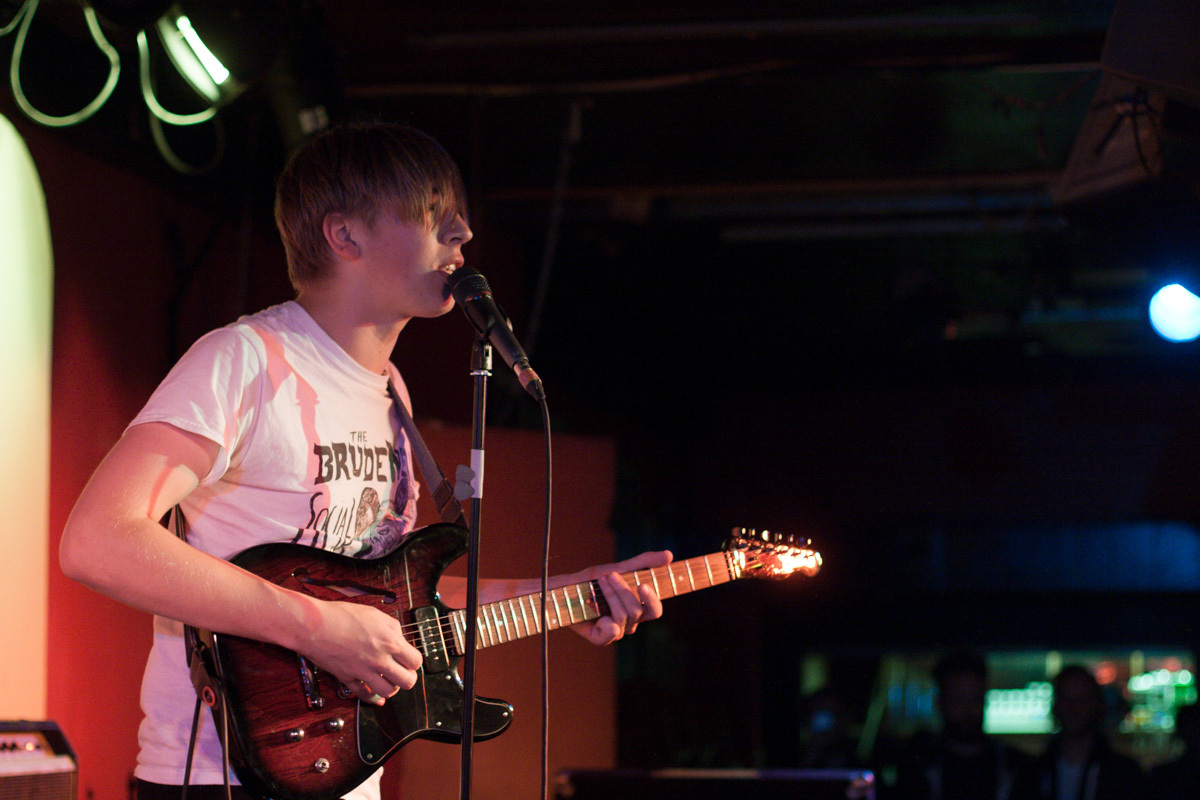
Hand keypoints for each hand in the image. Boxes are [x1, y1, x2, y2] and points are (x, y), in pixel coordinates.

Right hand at [299, 600, 422, 705]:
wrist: (314, 625)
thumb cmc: (342, 615)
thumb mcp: (375, 614)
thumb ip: (392, 627)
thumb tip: (399, 639)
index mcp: (389, 641)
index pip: (415, 661)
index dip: (414, 661)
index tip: (409, 660)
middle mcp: (379, 659)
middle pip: (407, 682)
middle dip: (408, 678)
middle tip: (402, 672)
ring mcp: (363, 671)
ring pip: (388, 692)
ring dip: (391, 687)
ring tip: (388, 680)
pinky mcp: (348, 679)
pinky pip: (365, 696)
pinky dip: (373, 698)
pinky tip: (376, 696)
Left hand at [575, 550, 671, 645]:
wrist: (565, 590)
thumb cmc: (594, 581)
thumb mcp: (620, 568)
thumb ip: (644, 562)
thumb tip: (670, 554)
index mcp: (637, 610)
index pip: (655, 611)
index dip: (652, 600)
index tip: (642, 585)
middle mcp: (629, 623)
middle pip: (638, 611)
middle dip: (623, 591)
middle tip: (608, 575)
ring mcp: (615, 632)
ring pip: (623, 616)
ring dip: (610, 595)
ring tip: (599, 581)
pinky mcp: (600, 638)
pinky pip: (611, 632)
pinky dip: (604, 618)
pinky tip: (592, 607)